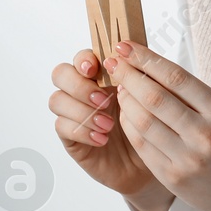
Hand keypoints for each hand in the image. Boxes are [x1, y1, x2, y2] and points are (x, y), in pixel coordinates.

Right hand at [51, 48, 174, 210]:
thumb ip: (138, 74)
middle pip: (60, 73)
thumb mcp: (150, 97)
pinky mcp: (71, 137)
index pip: (81, 57)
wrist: (154, 159)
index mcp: (102, 75)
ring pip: (57, 100)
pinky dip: (82, 131)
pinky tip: (102, 139)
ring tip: (108, 124)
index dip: (84, 58)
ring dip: (82, 110)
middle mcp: (83, 91)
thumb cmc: (153, 123)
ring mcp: (74, 113)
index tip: (96, 67)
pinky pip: (61, 127)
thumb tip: (130, 51)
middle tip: (103, 100)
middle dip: (79, 85)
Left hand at [105, 41, 210, 210]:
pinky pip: (142, 146)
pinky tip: (125, 114)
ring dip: (125, 100)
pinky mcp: (173, 177)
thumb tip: (150, 67)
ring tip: (120, 87)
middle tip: (113, 62)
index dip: (145, 59)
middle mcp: (206, 134)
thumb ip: (193, 94)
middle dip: (128, 75)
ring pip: (144, 121)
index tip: (126, 46)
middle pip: (155, 97)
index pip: (176, 76)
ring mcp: (188, 158)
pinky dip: (129, 125)